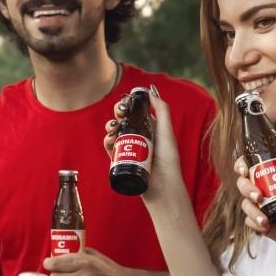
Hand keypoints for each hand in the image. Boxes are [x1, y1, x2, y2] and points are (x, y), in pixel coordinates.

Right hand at [103, 89, 186, 204]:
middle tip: (122, 111)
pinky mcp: (120, 159)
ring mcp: (127, 147)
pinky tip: (111, 138)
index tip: (128, 99)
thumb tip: (151, 91)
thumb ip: (162, 110)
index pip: (135, 110)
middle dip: (118, 111)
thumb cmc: (168, 159)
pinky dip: (107, 140)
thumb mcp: (167, 131)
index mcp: (149, 127)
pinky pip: (109, 147)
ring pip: (113, 131)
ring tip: (114, 126)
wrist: (161, 184)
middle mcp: (137, 136)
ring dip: (110, 124)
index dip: (129, 103)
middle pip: (123, 118)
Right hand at [235, 126, 275, 259]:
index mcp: (272, 176)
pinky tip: (266, 224)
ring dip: (250, 208)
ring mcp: (262, 208)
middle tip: (257, 195)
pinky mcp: (263, 225)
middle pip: (242, 184)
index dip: (241, 165)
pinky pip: (249, 221)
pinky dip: (255, 222)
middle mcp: (264, 190)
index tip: (244, 169)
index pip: (249, 166)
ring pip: (244, 204)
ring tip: (264, 215)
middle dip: (245, 188)